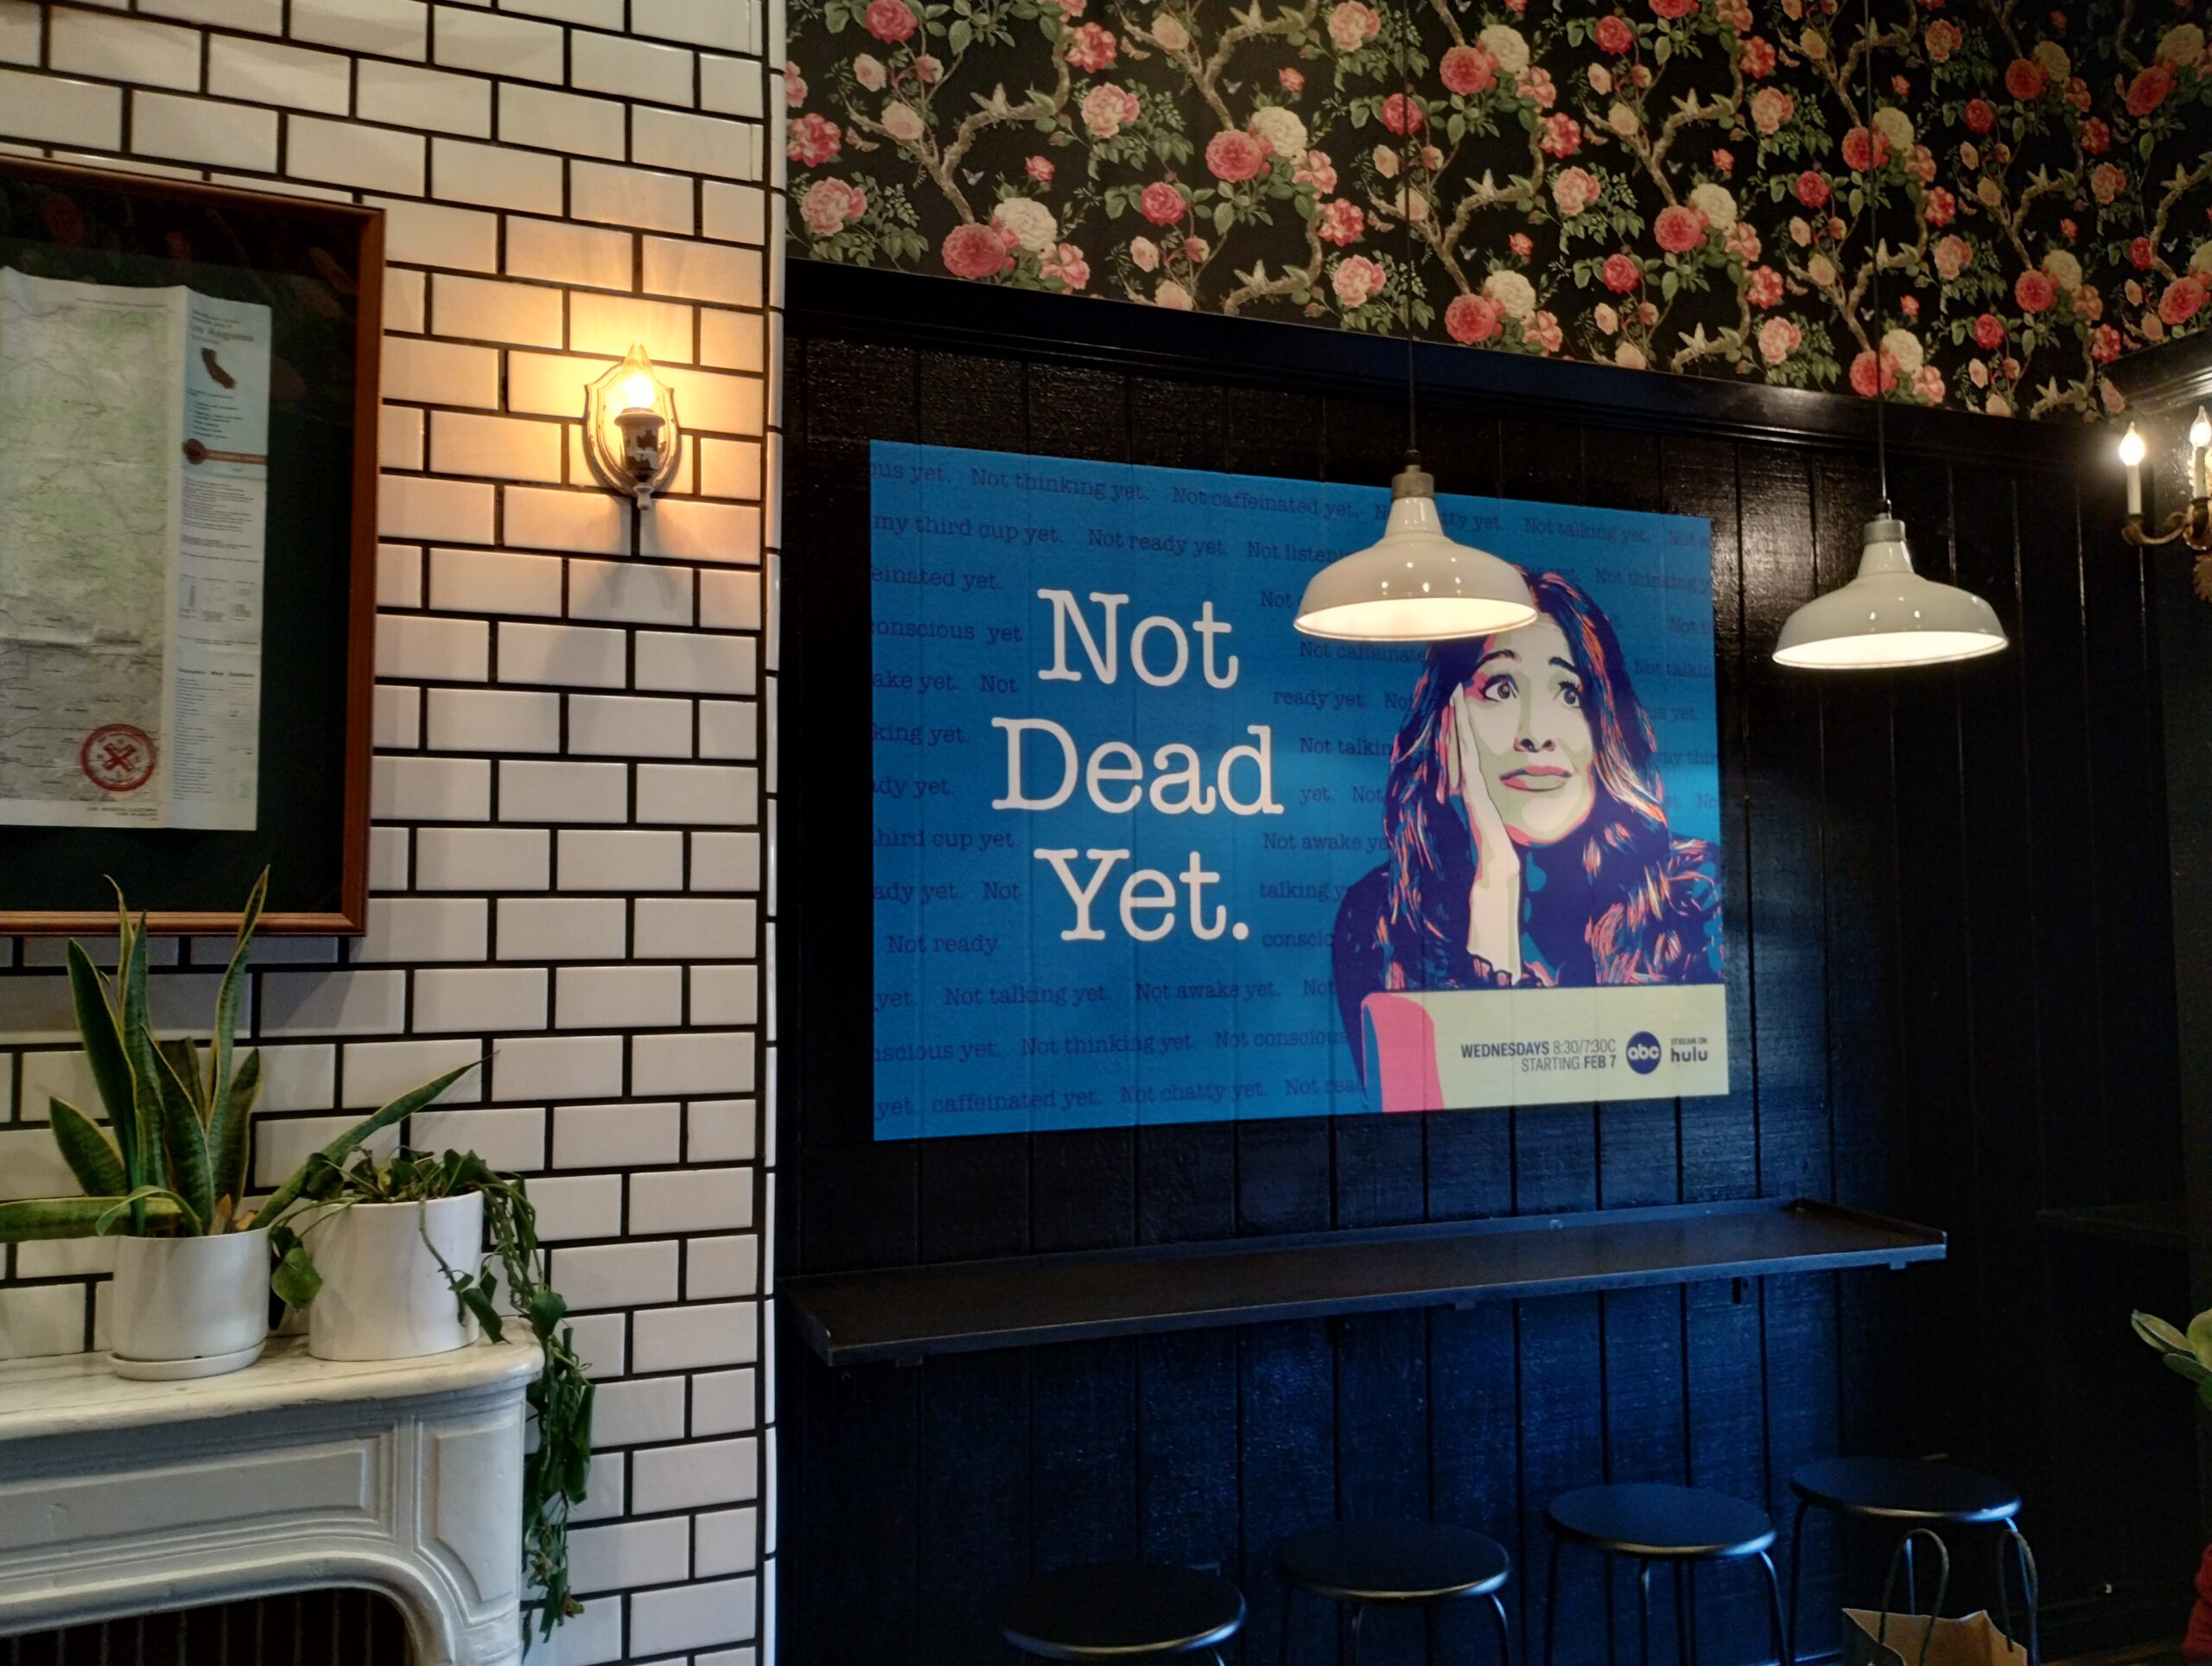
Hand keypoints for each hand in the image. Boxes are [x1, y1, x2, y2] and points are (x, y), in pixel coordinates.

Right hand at [1441, 684, 1521, 982]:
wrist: (1498, 865)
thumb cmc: (1502, 847)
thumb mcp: (1499, 820)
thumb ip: (1495, 808)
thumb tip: (1509, 799)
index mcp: (1475, 787)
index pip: (1466, 750)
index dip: (1462, 727)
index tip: (1460, 702)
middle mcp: (1468, 783)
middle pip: (1459, 742)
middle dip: (1455, 715)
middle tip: (1451, 687)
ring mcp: (1468, 784)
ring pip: (1460, 745)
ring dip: (1455, 720)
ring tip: (1453, 695)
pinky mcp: (1471, 787)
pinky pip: (1466, 755)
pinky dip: (1461, 736)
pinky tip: (1459, 719)